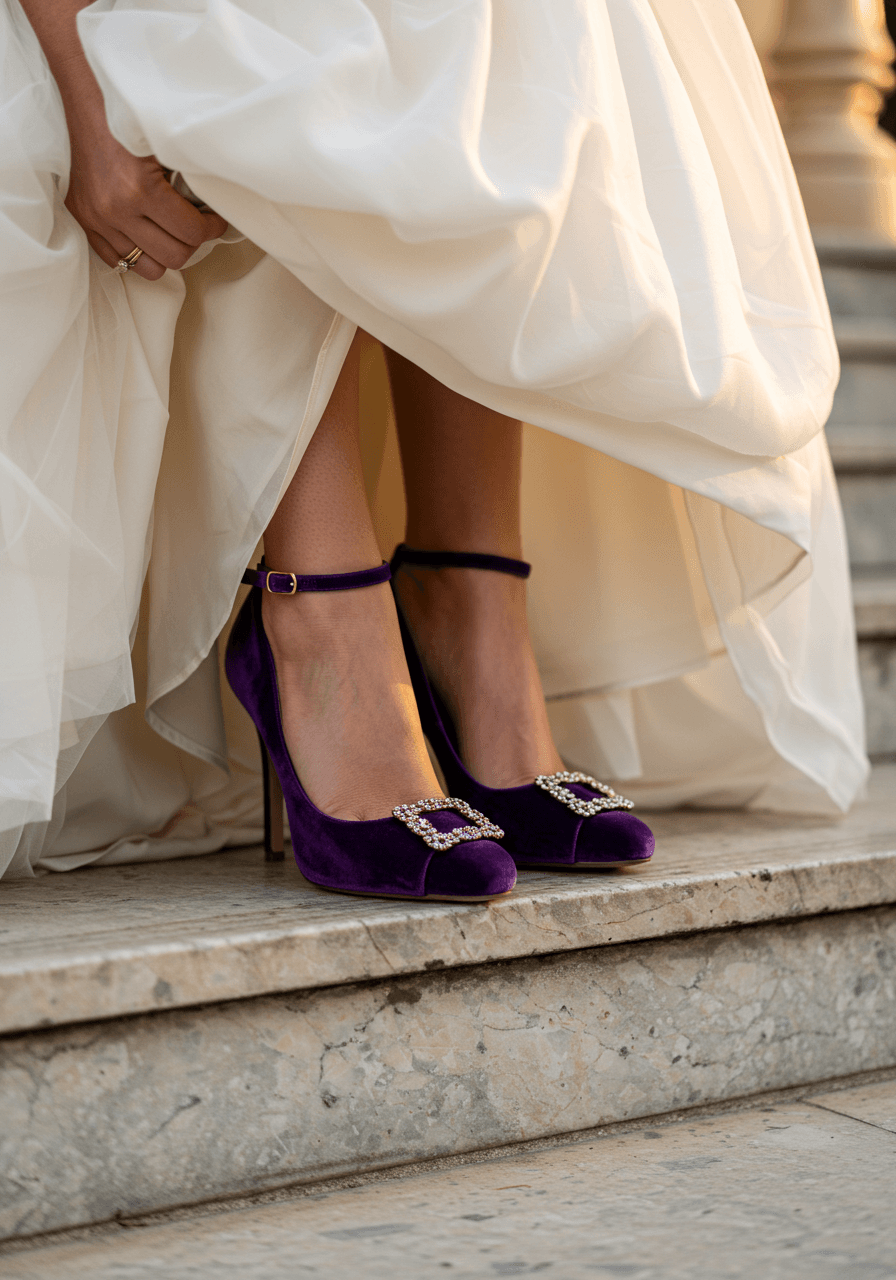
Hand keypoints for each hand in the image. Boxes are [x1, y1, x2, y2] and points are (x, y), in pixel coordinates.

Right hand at [66, 123, 228, 280]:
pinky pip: (117, 261)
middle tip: (196, 226)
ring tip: (171, 235)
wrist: (84, 108)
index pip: (191, 232)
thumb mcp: (164, 146)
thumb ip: (188, 180)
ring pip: (147, 268)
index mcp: (139, 188)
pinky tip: (147, 237)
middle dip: (192, 243)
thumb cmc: (129, 122)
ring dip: (165, 254)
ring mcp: (97, 220)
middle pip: (174, 256)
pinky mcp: (84, 222)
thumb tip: (213, 208)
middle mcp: (116, 210)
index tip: (214, 220)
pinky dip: (137, 255)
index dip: (211, 228)